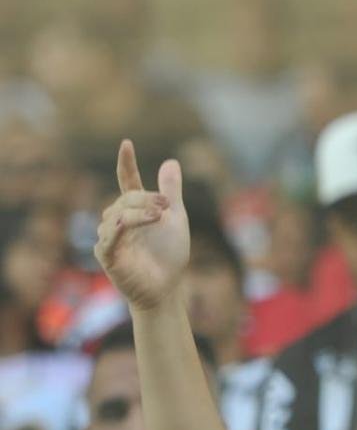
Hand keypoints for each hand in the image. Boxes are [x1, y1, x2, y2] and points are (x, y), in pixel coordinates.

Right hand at [94, 141, 189, 310]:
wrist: (168, 285)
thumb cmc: (169, 253)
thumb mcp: (176, 218)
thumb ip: (171, 192)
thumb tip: (171, 160)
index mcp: (135, 209)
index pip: (127, 181)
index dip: (127, 163)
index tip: (127, 143)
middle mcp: (119, 220)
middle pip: (125, 198)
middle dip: (145, 198)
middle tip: (166, 205)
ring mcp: (111, 237)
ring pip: (117, 216)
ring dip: (137, 214)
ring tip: (158, 217)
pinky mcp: (108, 256)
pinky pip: (107, 239)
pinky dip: (115, 230)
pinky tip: (124, 224)